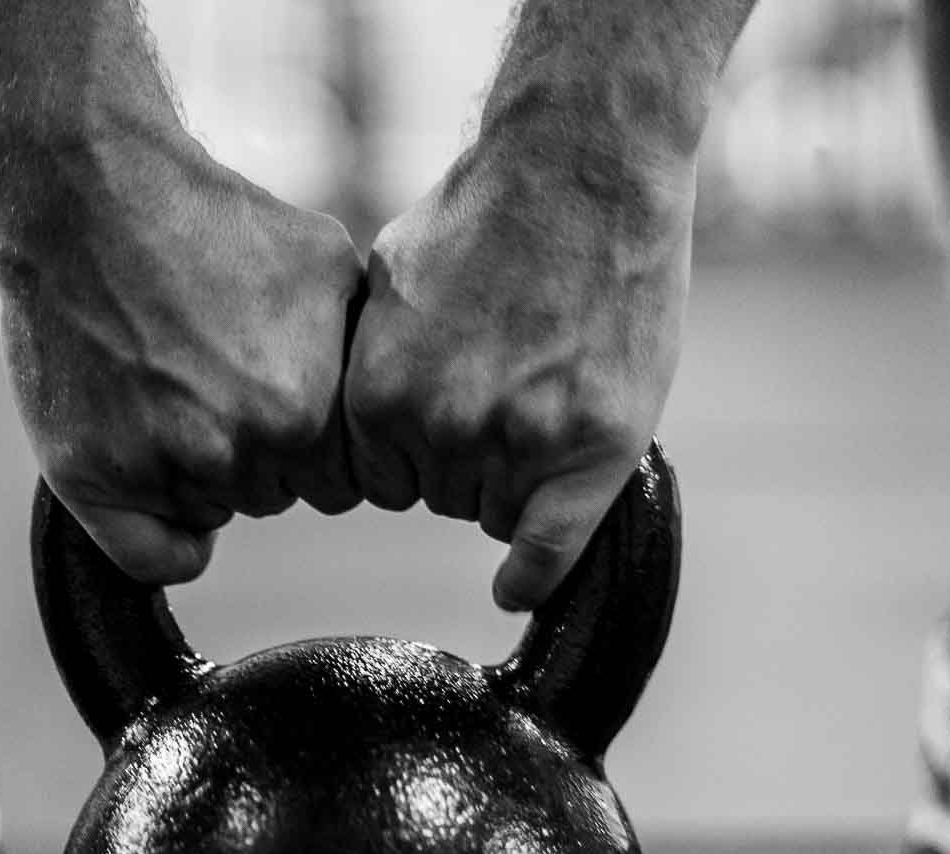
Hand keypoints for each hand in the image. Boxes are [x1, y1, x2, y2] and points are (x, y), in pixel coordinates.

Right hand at [0, 127, 363, 584]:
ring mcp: (160, 468)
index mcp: (307, 414)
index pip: (342, 479)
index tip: (285, 390)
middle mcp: (238, 451)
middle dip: (263, 451)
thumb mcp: (330, 265)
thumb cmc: (213, 220)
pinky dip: (165, 538)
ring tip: (177, 386)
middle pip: (279, 494)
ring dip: (207, 473)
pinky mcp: (90, 477)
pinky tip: (166, 493)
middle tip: (220, 378)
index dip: (318, 438)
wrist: (90, 191)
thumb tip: (400, 403)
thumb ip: (366, 350)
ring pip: (216, 512)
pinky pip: (153, 557)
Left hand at [343, 134, 696, 610]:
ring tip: (545, 390)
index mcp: (375, 398)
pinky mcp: (592, 448)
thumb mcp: (386, 285)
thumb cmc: (486, 212)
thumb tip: (357, 422)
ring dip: (517, 474)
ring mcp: (518, 444)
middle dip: (467, 454)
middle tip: (507, 380)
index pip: (383, 480)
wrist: (583, 167)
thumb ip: (371, 366)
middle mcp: (440, 432)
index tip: (448, 407)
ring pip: (497, 511)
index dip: (416, 449)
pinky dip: (535, 575)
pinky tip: (517, 589)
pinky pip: (548, 549)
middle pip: (441, 496)